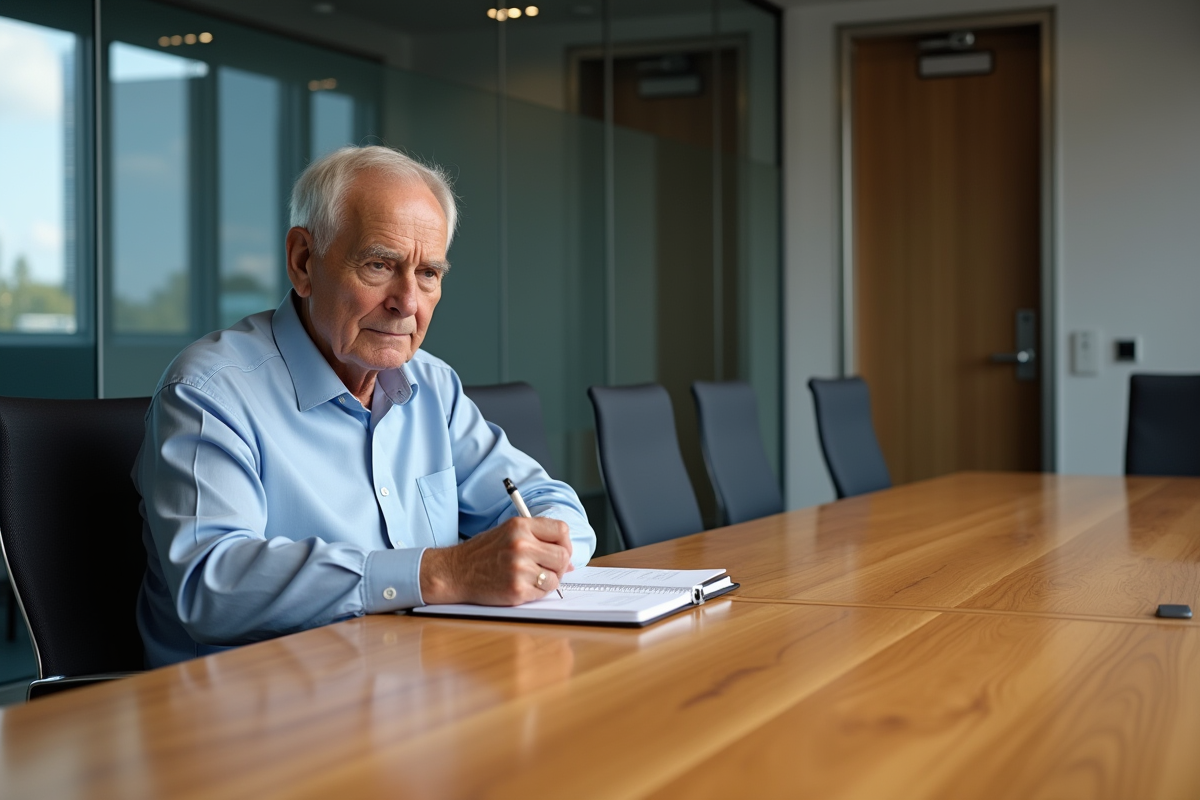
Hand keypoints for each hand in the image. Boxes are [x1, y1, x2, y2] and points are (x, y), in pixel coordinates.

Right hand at [419, 516, 572, 604]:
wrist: (455, 572)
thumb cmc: (482, 553)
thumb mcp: (508, 532)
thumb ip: (537, 538)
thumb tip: (568, 560)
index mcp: (520, 526)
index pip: (561, 530)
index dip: (565, 543)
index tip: (560, 550)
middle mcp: (521, 545)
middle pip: (563, 556)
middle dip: (559, 565)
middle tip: (547, 568)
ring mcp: (519, 568)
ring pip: (556, 578)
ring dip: (548, 580)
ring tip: (531, 577)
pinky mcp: (516, 590)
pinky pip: (543, 593)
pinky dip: (537, 592)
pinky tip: (522, 586)